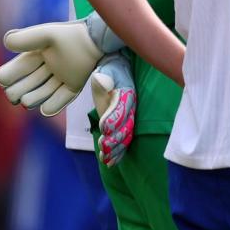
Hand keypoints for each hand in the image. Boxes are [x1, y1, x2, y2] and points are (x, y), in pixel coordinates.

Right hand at [0, 20, 106, 115]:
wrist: (97, 40)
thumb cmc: (69, 35)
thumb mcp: (45, 35)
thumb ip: (25, 39)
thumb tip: (5, 42)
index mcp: (36, 54)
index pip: (18, 68)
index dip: (9, 75)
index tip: (3, 80)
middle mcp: (47, 66)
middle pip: (28, 83)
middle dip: (17, 91)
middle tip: (13, 97)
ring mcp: (62, 76)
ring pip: (44, 92)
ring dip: (34, 98)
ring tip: (26, 102)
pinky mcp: (75, 83)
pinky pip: (64, 97)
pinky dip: (54, 105)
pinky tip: (45, 110)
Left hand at [90, 52, 136, 166]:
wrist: (118, 68)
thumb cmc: (110, 68)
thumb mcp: (106, 69)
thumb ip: (104, 78)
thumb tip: (101, 82)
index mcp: (126, 95)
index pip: (120, 109)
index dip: (113, 120)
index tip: (105, 129)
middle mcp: (129, 108)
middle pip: (125, 127)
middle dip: (115, 140)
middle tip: (104, 150)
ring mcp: (127, 117)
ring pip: (125, 136)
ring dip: (116, 149)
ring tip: (106, 160)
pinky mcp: (122, 124)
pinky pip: (124, 139)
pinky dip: (118, 151)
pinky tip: (110, 162)